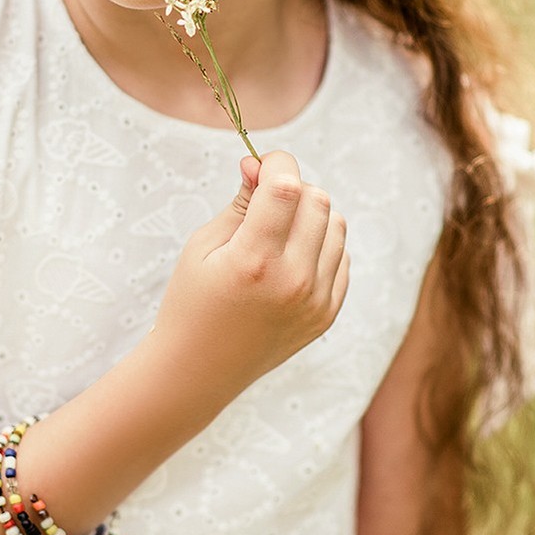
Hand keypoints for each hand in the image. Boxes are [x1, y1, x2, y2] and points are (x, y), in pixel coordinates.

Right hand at [153, 150, 349, 399]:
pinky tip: (290, 257)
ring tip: (278, 231)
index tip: (259, 166)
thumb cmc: (191, 302)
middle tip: (264, 201)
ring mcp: (316, 301)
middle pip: (318, 200)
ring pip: (337, 225)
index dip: (275, 164)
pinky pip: (342, 257)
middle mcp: (293, 281)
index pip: (287, 187)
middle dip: (292, 187)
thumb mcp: (203, 246)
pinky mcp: (327, 314)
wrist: (199, 370)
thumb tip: (260, 164)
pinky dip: (321, 245)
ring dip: (311, 215)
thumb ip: (239, 202)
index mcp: (254, 261)